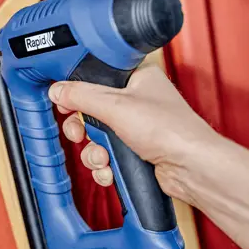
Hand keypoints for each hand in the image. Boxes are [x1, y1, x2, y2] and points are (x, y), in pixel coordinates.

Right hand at [48, 64, 215, 202]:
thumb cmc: (170, 130)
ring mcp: (136, 128)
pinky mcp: (136, 152)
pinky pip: (108, 156)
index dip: (78, 91)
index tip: (65, 102)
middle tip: (78, 133)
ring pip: (97, 138)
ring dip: (93, 152)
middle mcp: (137, 101)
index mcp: (137, 78)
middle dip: (83, 129)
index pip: (96, 77)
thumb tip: (58, 89)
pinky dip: (105, 166)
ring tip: (102, 158)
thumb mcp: (115, 106)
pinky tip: (110, 170)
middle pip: (92, 112)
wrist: (190, 168)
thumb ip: (81, 96)